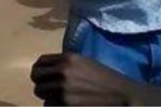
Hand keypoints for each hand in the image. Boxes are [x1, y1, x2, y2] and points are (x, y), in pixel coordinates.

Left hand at [31, 53, 160, 105]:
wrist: (123, 96)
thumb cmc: (106, 81)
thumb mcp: (85, 64)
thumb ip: (66, 65)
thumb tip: (48, 72)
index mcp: (68, 58)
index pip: (40, 63)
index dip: (39, 71)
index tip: (41, 77)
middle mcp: (63, 71)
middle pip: (36, 79)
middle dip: (42, 85)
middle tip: (49, 91)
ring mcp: (63, 89)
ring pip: (41, 94)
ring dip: (48, 97)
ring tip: (59, 99)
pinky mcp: (65, 105)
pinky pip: (49, 105)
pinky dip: (54, 106)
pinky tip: (66, 105)